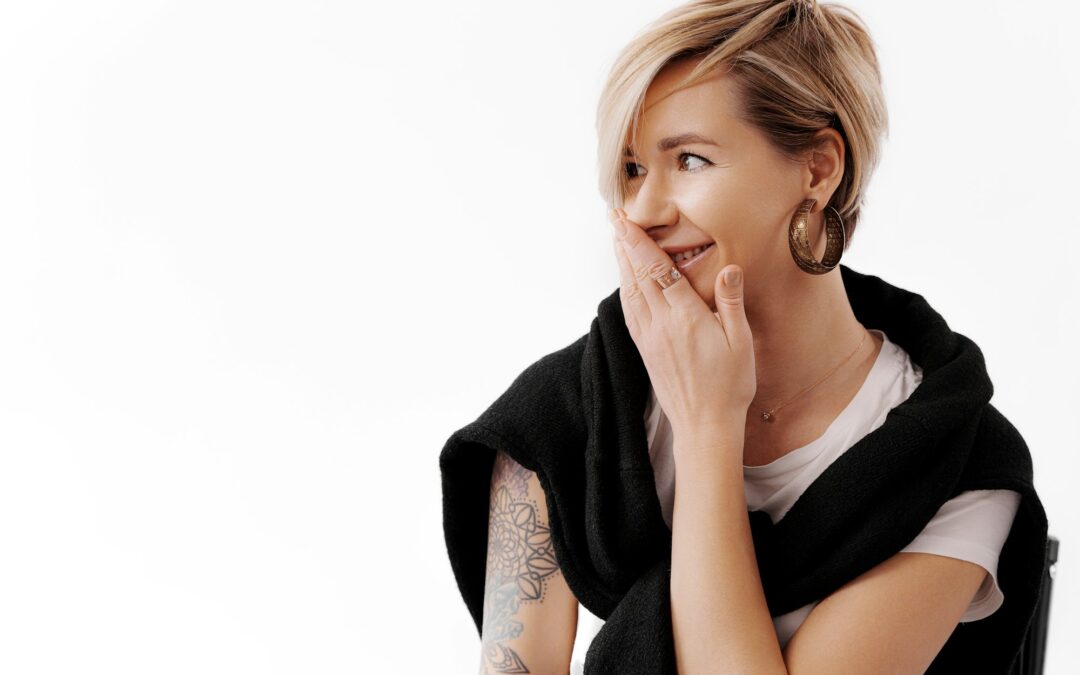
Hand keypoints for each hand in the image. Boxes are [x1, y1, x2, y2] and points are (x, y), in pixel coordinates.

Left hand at [609, 208, 756, 444]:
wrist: (704, 426)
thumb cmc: (729, 386)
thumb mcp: (740, 342)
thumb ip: (731, 302)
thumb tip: (730, 266)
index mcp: (685, 318)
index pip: (657, 270)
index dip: (640, 242)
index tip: (626, 221)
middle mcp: (660, 325)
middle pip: (637, 275)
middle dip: (624, 244)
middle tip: (614, 218)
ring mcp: (648, 338)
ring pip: (629, 291)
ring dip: (621, 263)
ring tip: (616, 241)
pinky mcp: (644, 350)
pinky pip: (629, 311)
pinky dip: (624, 289)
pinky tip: (625, 281)